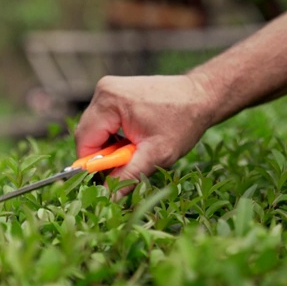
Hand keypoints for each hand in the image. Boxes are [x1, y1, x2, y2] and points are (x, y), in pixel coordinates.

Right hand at [75, 74, 215, 192]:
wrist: (201, 96)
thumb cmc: (183, 122)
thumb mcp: (156, 154)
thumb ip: (128, 176)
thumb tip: (108, 197)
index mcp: (109, 101)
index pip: (85, 141)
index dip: (93, 165)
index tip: (110, 179)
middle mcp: (104, 90)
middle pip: (87, 134)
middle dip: (104, 155)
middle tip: (130, 163)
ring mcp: (109, 88)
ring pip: (96, 129)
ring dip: (110, 146)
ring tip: (136, 150)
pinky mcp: (116, 92)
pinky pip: (104, 121)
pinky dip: (115, 135)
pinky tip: (135, 139)